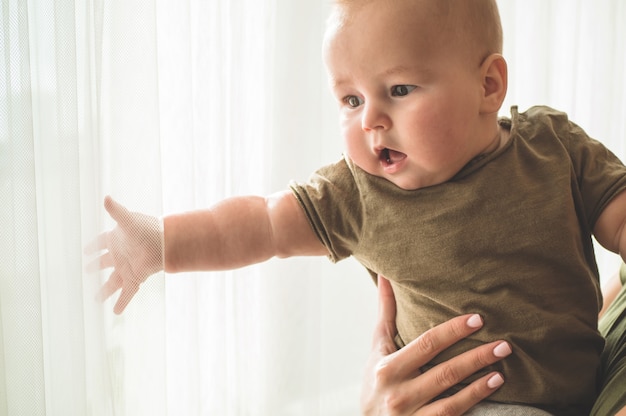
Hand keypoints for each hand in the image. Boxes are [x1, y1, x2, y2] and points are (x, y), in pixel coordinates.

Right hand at [85, 196, 163, 313]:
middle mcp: (120, 255)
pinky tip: (116, 312)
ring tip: (96, 299)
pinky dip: (121, 302)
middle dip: (95, 266)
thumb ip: (116, 211)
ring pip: (113, 281)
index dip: (93, 246)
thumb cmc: (147, 228)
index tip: (86, 250)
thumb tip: (106, 198)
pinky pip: (126, 293)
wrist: (165, 243)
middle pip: (104, 263)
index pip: (100, 242)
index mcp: (116, 239)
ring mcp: (127, 267)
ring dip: (105, 290)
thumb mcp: (128, 220)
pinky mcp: (135, 278)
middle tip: (87, 270)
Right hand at [361, 275, 511, 415]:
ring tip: (502, 365)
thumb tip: (385, 275)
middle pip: (445, 371)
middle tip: (504, 344)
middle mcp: (398, 392)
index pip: (426, 344)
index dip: (453, 331)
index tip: (478, 319)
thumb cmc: (375, 380)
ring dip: (480, 379)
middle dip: (477, 356)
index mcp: (388, 367)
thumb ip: (386, 312)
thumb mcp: (378, 348)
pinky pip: (453, 413)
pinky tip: (492, 386)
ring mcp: (411, 414)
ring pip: (453, 396)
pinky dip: (474, 399)